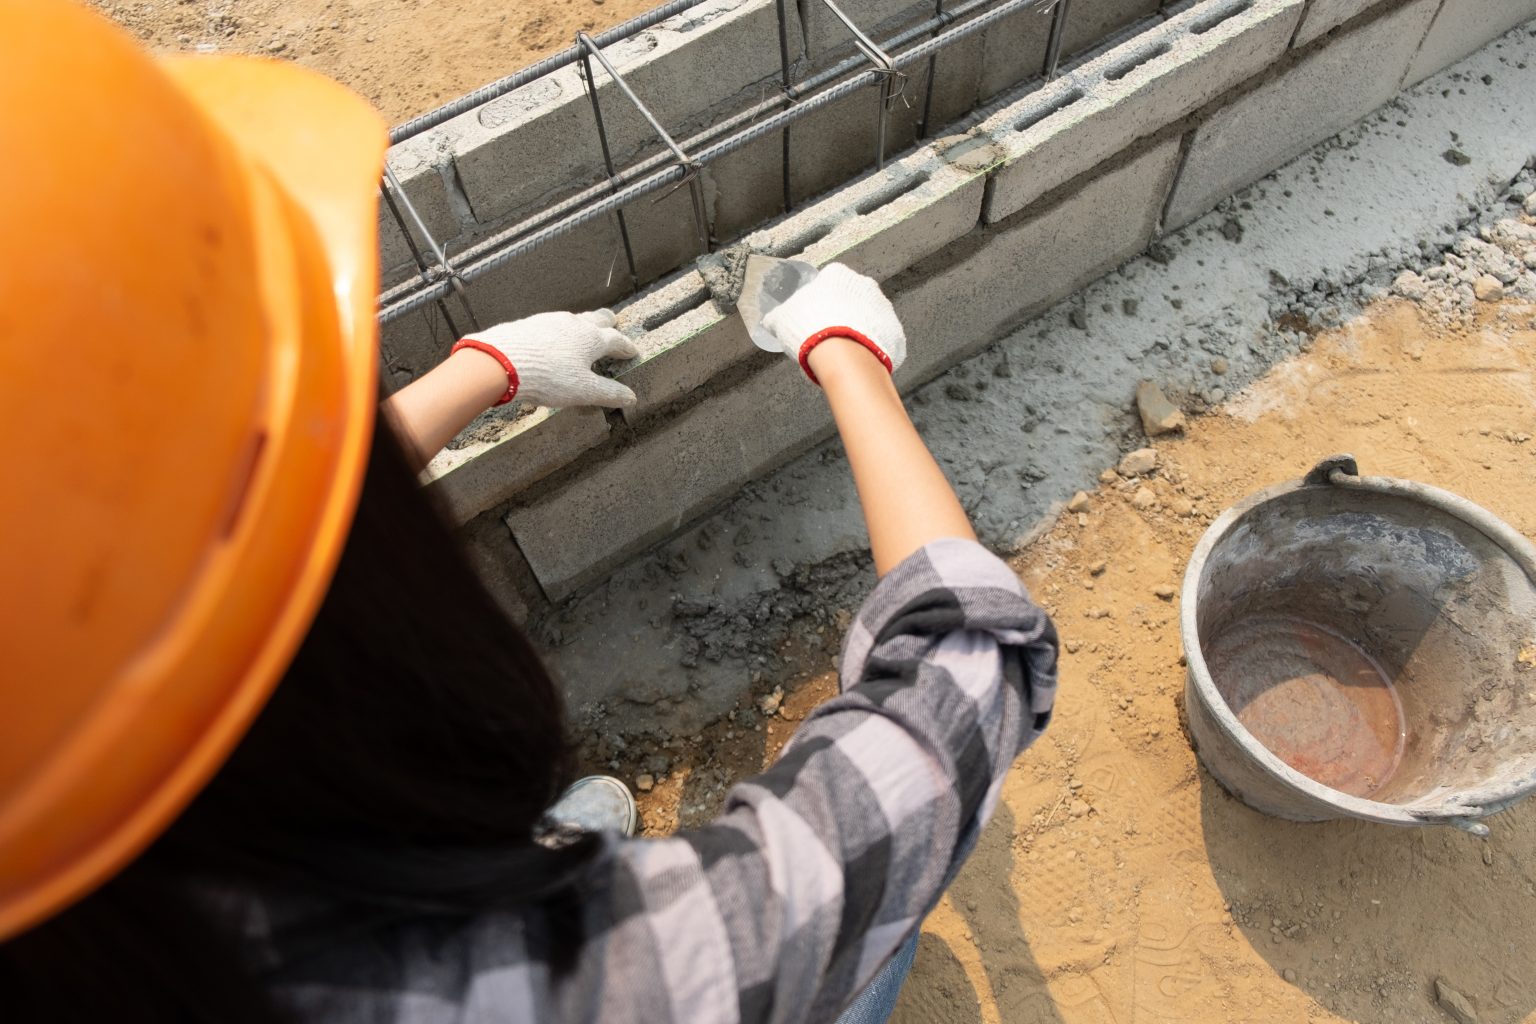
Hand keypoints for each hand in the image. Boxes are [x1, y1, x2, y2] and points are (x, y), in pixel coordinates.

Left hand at [457, 309, 639, 408]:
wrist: (501, 362)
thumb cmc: (548, 377)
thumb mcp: (583, 391)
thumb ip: (608, 393)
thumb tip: (630, 397)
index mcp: (591, 339)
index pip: (616, 341)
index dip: (626, 347)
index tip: (632, 351)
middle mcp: (574, 324)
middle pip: (597, 318)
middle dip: (607, 323)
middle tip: (613, 323)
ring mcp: (549, 321)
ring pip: (573, 320)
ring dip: (582, 325)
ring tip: (584, 332)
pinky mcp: (529, 324)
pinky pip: (551, 325)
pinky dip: (559, 331)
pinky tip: (552, 340)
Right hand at [759, 263, 905, 384]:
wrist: (843, 357)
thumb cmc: (812, 331)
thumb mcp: (782, 320)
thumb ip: (777, 316)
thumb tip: (769, 320)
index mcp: (838, 275)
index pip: (829, 282)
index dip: (820, 301)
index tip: (814, 316)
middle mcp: (864, 286)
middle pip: (851, 299)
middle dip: (842, 315)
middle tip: (828, 335)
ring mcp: (883, 308)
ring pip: (868, 318)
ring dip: (858, 331)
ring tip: (843, 351)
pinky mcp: (894, 331)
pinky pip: (881, 338)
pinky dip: (871, 347)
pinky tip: (858, 359)